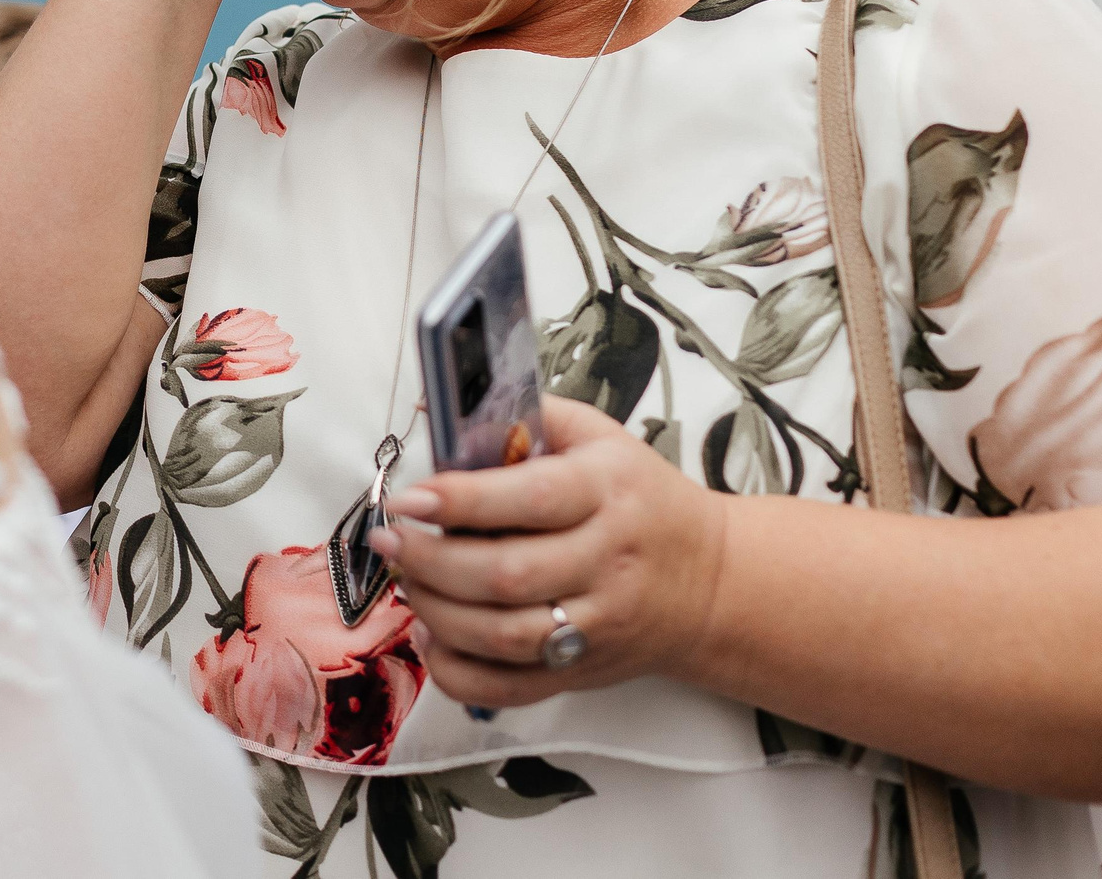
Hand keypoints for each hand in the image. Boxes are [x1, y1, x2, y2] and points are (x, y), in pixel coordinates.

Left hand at [370, 396, 728, 708]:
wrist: (710, 580)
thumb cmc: (639, 498)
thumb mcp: (599, 438)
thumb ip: (528, 418)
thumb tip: (445, 412)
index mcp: (608, 493)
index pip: (532, 499)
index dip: (462, 500)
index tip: (409, 497)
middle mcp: (606, 562)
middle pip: (507, 575)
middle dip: (430, 559)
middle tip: (390, 540)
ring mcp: (597, 626)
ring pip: (503, 635)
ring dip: (436, 611)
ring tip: (406, 579)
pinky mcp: (583, 672)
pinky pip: (509, 688)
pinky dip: (457, 670)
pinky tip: (431, 636)